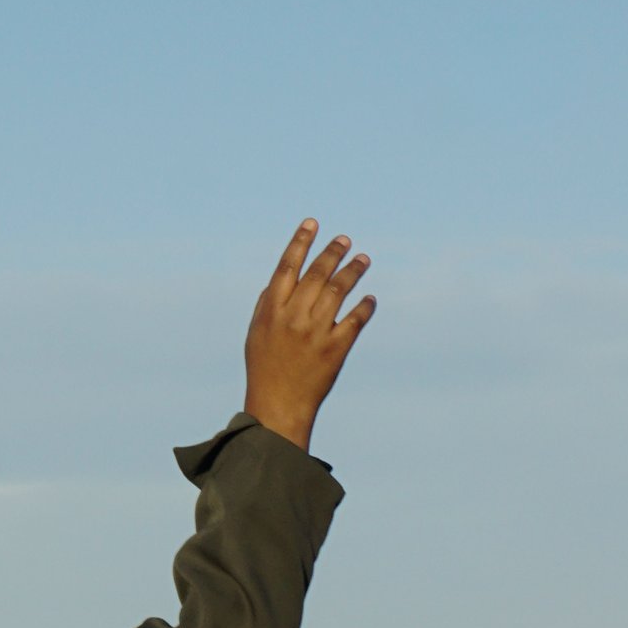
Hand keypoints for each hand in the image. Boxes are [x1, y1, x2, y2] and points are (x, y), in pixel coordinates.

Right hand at [242, 220, 375, 449]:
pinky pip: (354, 321)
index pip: (287, 267)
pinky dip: (364, 307)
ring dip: (352, 272)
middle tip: (345, 239)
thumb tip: (283, 277)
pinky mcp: (335, 350)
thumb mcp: (256, 332)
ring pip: (338, 292)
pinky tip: (370, 297)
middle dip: (332, 252)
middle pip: (316, 274)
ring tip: (364, 258)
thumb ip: (268, 303)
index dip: (300, 242)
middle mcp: (293, 317)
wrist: (278, 405)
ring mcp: (315, 333)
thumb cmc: (265, 367)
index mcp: (272, 310)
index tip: (312, 223)